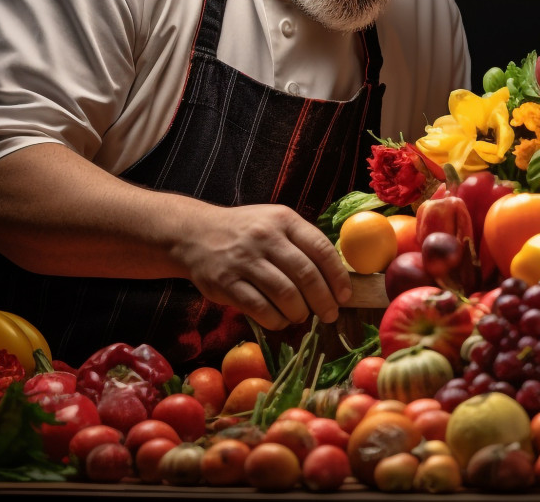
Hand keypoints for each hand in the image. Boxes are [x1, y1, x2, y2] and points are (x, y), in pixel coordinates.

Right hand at [176, 203, 351, 330]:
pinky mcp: (226, 282)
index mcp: (284, 220)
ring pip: (285, 294)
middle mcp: (265, 237)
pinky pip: (260, 308)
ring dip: (300, 312)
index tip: (345, 295)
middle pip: (306, 275)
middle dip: (324, 300)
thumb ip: (302, 243)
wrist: (195, 234)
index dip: (338, 276)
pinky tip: (280, 320)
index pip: (321, 249)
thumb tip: (337, 278)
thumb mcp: (275, 224)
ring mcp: (244, 260)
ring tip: (302, 316)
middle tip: (329, 314)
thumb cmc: (245, 232)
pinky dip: (276, 319)